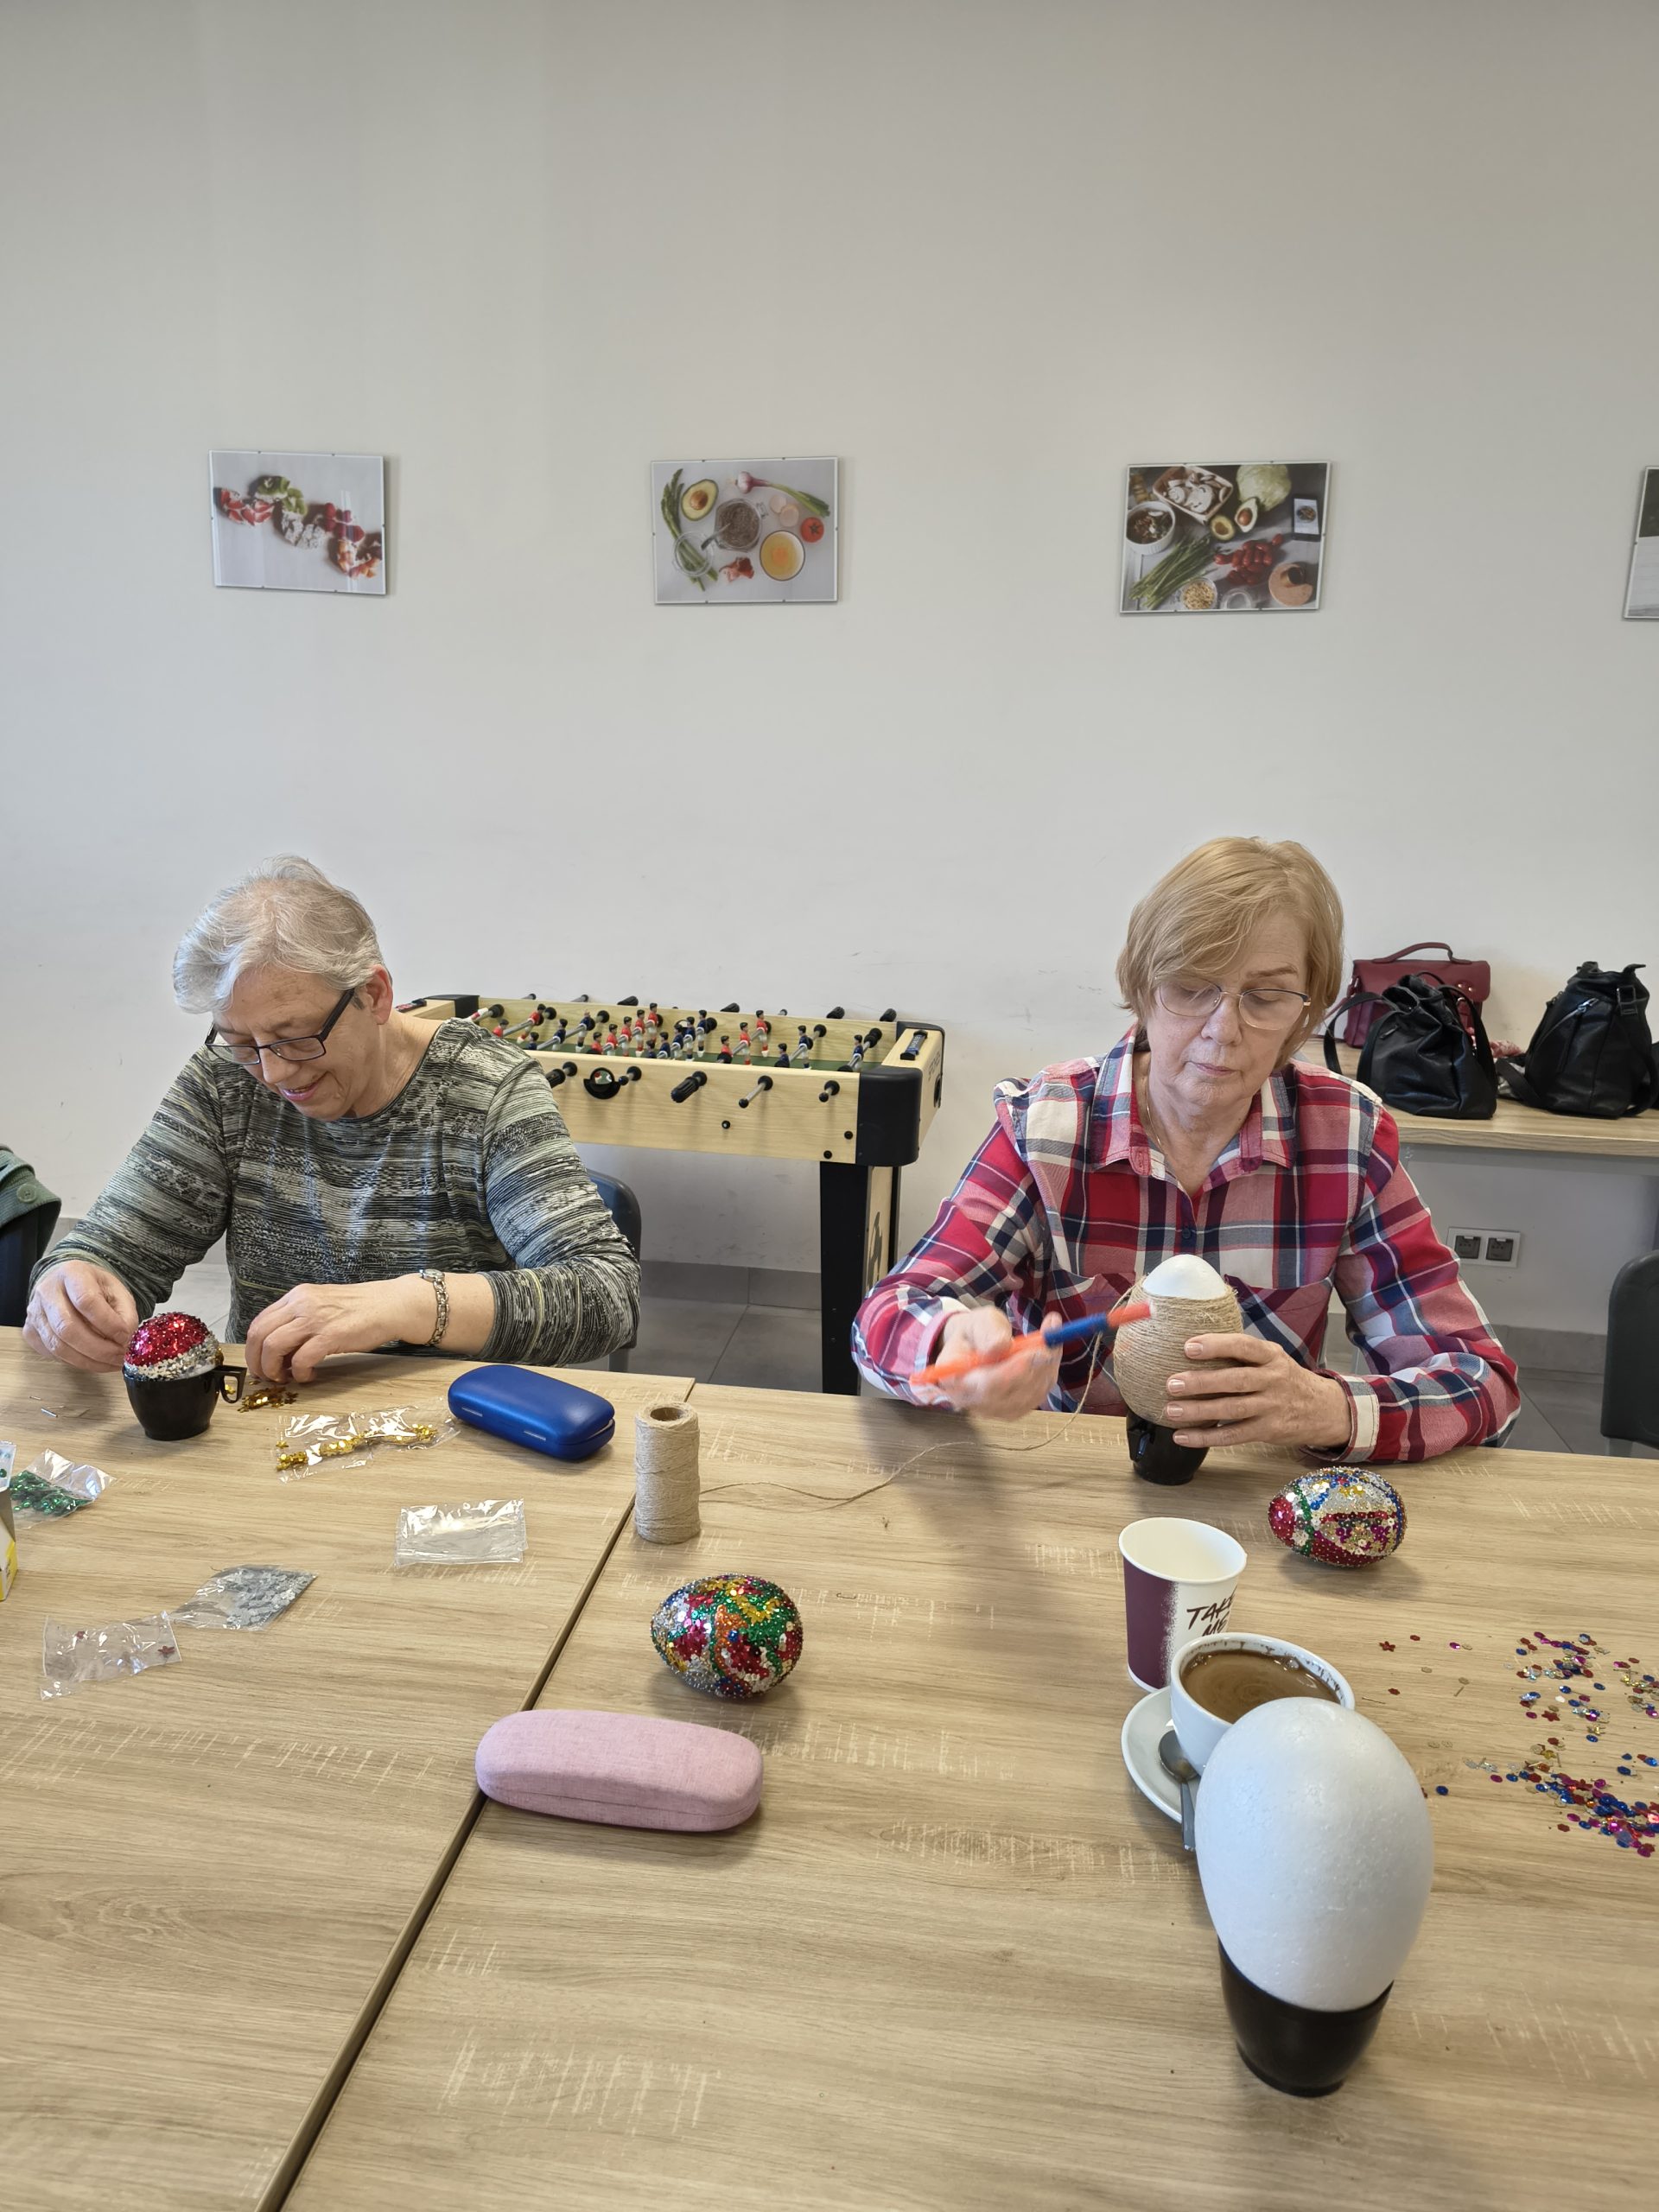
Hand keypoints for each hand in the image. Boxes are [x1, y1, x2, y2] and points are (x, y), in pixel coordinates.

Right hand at [24, 1262, 139, 1370]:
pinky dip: (77, 1362)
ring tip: (111, 1362)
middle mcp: (47, 1291)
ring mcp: (34, 1313)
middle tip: (119, 1356)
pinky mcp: (30, 1332)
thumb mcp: (117, 1291)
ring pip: (58, 1346)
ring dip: (89, 1360)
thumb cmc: (94, 1288)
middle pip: (68, 1328)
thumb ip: (125, 1313)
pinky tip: (96, 1361)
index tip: (124, 1336)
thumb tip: (125, 1338)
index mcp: (71, 1273)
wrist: (66, 1285)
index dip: (108, 1323)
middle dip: (98, 1348)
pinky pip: (52, 1354)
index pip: (86, 1301)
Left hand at [246, 1277, 431, 1382]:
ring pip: (273, 1347)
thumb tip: (281, 1350)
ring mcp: (315, 1318)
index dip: (253, 1348)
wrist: (391, 1305)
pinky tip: (309, 1376)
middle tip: (266, 1376)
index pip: (259, 1322)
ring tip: (284, 1378)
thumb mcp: (322, 1306)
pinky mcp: (330, 1335)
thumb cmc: (360, 1309)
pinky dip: (300, 1373)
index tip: (259, 1364)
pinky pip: (301, 1359)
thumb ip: (300, 1321)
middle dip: (257, 1361)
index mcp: (297, 1296)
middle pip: (259, 1335)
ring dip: (273, 1369)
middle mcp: (301, 1304)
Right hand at [921, 1306, 1061, 1419]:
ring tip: (1050, 1337)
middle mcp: (972, 1401)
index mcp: (955, 1380)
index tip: (1038, 1350)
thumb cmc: (976, 1333)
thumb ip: (988, 1332)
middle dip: (1037, 1366)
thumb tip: (999, 1346)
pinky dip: (1049, 1372)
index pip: (987, 1385)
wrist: (976, 1346)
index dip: (1014, 1370)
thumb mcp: (979, 1321)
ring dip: (1047, 1366)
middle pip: (1011, 1393)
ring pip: (1029, 1394)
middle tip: (1051, 1339)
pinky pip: (1038, 1395)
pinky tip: (1048, 1353)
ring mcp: (994, 1410)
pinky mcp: (1013, 1410)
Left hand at [1163, 1334, 1351, 1451]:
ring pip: (1232, 1409)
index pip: (1244, 1346)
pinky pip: (1234, 1435)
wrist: (1324, 1409)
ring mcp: (1272, 1407)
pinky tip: (1183, 1437)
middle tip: (1172, 1383)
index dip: (1216, 1346)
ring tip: (1171, 1410)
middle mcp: (1274, 1380)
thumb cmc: (1285, 1379)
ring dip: (1199, 1411)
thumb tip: (1193, 1348)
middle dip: (1202, 1382)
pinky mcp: (1268, 1430)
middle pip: (1235, 1380)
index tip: (1188, 1347)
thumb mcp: (1273, 1359)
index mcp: (1271, 1356)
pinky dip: (1206, 1437)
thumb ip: (1243, 1354)